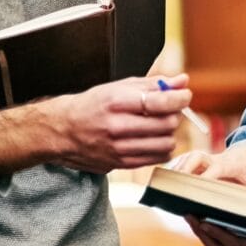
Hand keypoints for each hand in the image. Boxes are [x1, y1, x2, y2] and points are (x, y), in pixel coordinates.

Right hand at [0, 74, 191, 174]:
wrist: (61, 131)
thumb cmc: (92, 105)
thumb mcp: (118, 87)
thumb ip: (152, 85)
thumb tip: (182, 81)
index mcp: (116, 102)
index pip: (159, 102)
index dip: (179, 98)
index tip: (184, 95)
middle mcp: (117, 126)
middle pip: (166, 124)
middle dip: (174, 116)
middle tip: (168, 111)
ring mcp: (118, 148)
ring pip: (165, 144)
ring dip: (169, 134)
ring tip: (159, 126)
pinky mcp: (120, 164)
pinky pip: (156, 158)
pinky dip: (161, 149)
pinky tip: (152, 140)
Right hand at [168, 145, 245, 195]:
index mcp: (230, 163)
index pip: (217, 168)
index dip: (208, 177)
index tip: (201, 186)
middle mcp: (213, 158)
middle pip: (196, 158)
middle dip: (185, 169)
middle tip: (175, 184)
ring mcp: (201, 160)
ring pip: (184, 160)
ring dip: (174, 172)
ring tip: (162, 188)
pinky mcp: (192, 163)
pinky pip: (178, 165)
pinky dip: (169, 174)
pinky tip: (160, 187)